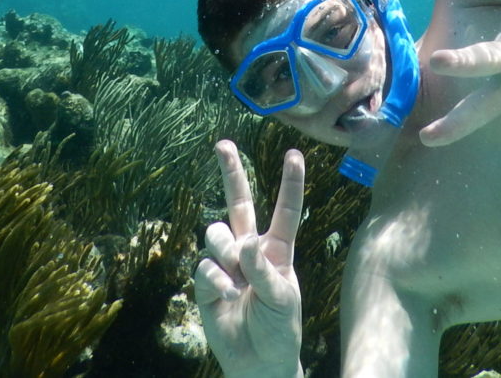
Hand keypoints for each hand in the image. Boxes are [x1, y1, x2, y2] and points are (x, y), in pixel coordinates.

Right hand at [193, 140, 304, 377]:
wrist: (257, 365)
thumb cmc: (280, 330)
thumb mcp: (282, 300)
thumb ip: (263, 269)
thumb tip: (244, 242)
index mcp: (277, 251)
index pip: (285, 211)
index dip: (290, 183)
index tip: (295, 154)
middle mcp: (249, 248)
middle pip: (237, 202)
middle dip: (230, 171)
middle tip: (223, 144)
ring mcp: (226, 263)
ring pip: (216, 232)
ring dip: (225, 248)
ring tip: (236, 274)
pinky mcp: (206, 281)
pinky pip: (205, 266)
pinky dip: (216, 280)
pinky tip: (227, 296)